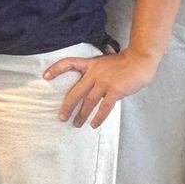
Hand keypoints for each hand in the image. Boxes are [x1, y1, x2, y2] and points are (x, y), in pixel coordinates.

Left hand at [42, 48, 159, 128]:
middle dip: (67, 106)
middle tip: (61, 117)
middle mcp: (94, 73)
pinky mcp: (115, 91)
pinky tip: (94, 125)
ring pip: (88, 102)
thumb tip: (93, 75)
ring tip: (76, 124)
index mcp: (90, 64)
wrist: (139, 60)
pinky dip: (98, 117)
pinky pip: (104, 107)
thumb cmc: (124, 61)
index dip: (56, 69)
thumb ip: (98, 68)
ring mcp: (104, 83)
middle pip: (76, 92)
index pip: (69, 63)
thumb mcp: (106, 59)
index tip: (45, 76)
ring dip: (81, 115)